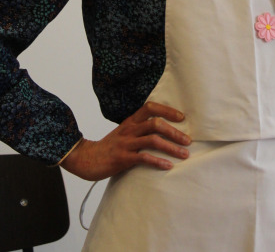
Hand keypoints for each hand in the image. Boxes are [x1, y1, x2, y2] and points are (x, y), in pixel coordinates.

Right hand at [61, 101, 190, 179]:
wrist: (85, 158)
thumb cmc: (109, 147)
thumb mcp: (124, 133)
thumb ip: (139, 130)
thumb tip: (162, 130)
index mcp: (130, 121)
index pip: (150, 107)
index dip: (167, 110)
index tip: (182, 117)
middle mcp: (129, 129)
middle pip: (156, 124)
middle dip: (175, 132)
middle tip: (188, 140)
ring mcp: (126, 143)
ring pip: (153, 140)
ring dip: (171, 147)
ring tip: (184, 154)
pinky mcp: (122, 158)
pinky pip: (143, 158)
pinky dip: (157, 161)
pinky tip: (168, 166)